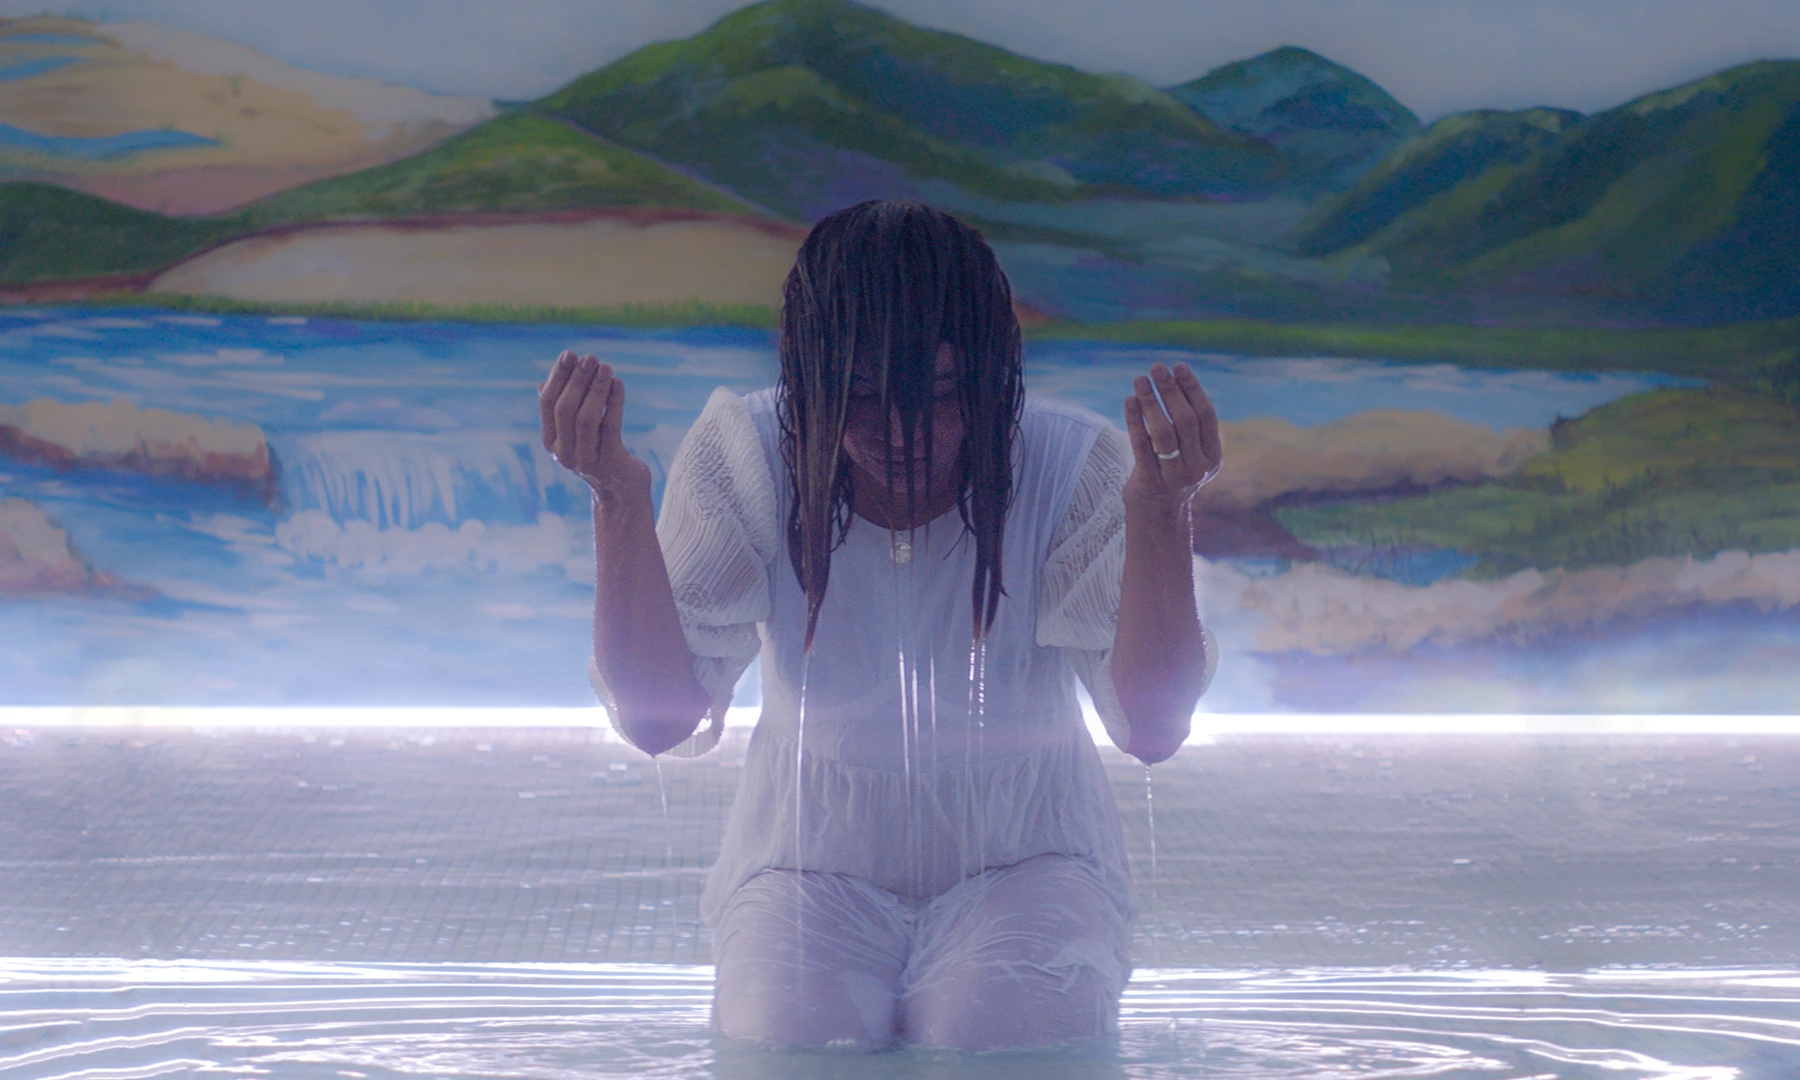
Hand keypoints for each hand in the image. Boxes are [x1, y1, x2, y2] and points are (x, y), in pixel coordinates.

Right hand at [539, 350, 649, 502]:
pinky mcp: (609, 461)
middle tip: (590, 357)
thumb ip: (561, 412)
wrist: (622, 492)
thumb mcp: (576, 434)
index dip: (557, 377)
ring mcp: (585, 459)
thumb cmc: (599, 454)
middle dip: (577, 379)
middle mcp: (563, 452)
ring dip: (596, 388)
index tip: (568, 354)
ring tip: (606, 367)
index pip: (547, 404)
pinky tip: (618, 384)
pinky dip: (613, 402)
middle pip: (565, 409)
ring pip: (586, 418)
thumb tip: (542, 384)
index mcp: (550, 441)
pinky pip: (610, 426)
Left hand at [1122, 362, 1221, 511]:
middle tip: (1156, 368)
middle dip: (1170, 391)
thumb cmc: (1172, 472)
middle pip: (1185, 421)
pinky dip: (1135, 421)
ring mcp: (1174, 477)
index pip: (1206, 415)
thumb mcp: (1191, 452)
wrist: (1157, 515)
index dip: (1192, 389)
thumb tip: (1173, 379)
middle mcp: (1198, 467)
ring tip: (1139, 380)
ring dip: (1151, 403)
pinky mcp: (1150, 482)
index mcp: (1213, 455)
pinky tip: (1129, 401)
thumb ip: (1189, 425)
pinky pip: (1141, 446)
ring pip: (1164, 434)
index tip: (1179, 367)